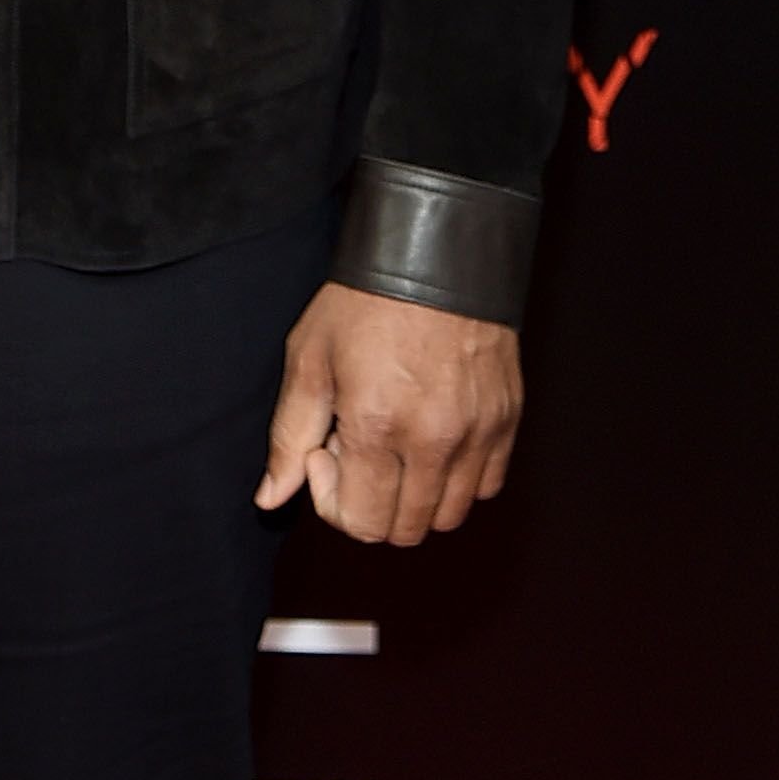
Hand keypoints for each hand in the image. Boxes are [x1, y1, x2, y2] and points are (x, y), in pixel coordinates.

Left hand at [255, 282, 521, 544]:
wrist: (436, 249)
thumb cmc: (364, 299)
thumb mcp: (309, 357)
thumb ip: (289, 435)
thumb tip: (272, 499)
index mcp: (378, 426)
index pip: (362, 523)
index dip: (333, 498)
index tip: (326, 449)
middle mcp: (435, 440)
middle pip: (406, 530)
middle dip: (372, 501)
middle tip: (359, 444)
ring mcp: (478, 433)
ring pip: (448, 516)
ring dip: (415, 497)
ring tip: (395, 440)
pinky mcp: (507, 420)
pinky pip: (486, 486)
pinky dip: (457, 479)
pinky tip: (431, 437)